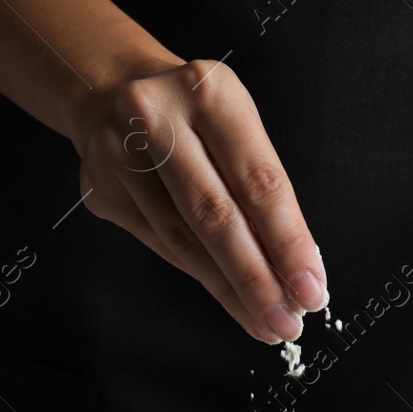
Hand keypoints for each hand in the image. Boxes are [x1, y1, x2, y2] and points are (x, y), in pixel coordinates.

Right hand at [66, 57, 326, 342]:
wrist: (111, 90)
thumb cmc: (194, 114)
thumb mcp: (237, 124)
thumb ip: (262, 188)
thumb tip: (295, 268)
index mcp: (209, 92)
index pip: (258, 181)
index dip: (288, 242)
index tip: (311, 288)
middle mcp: (157, 118)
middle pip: (215, 216)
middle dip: (257, 279)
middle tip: (287, 321)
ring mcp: (119, 153)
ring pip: (182, 239)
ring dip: (229, 289)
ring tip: (264, 321)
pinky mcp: (101, 188)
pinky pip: (159, 244)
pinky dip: (199, 276)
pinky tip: (229, 299)